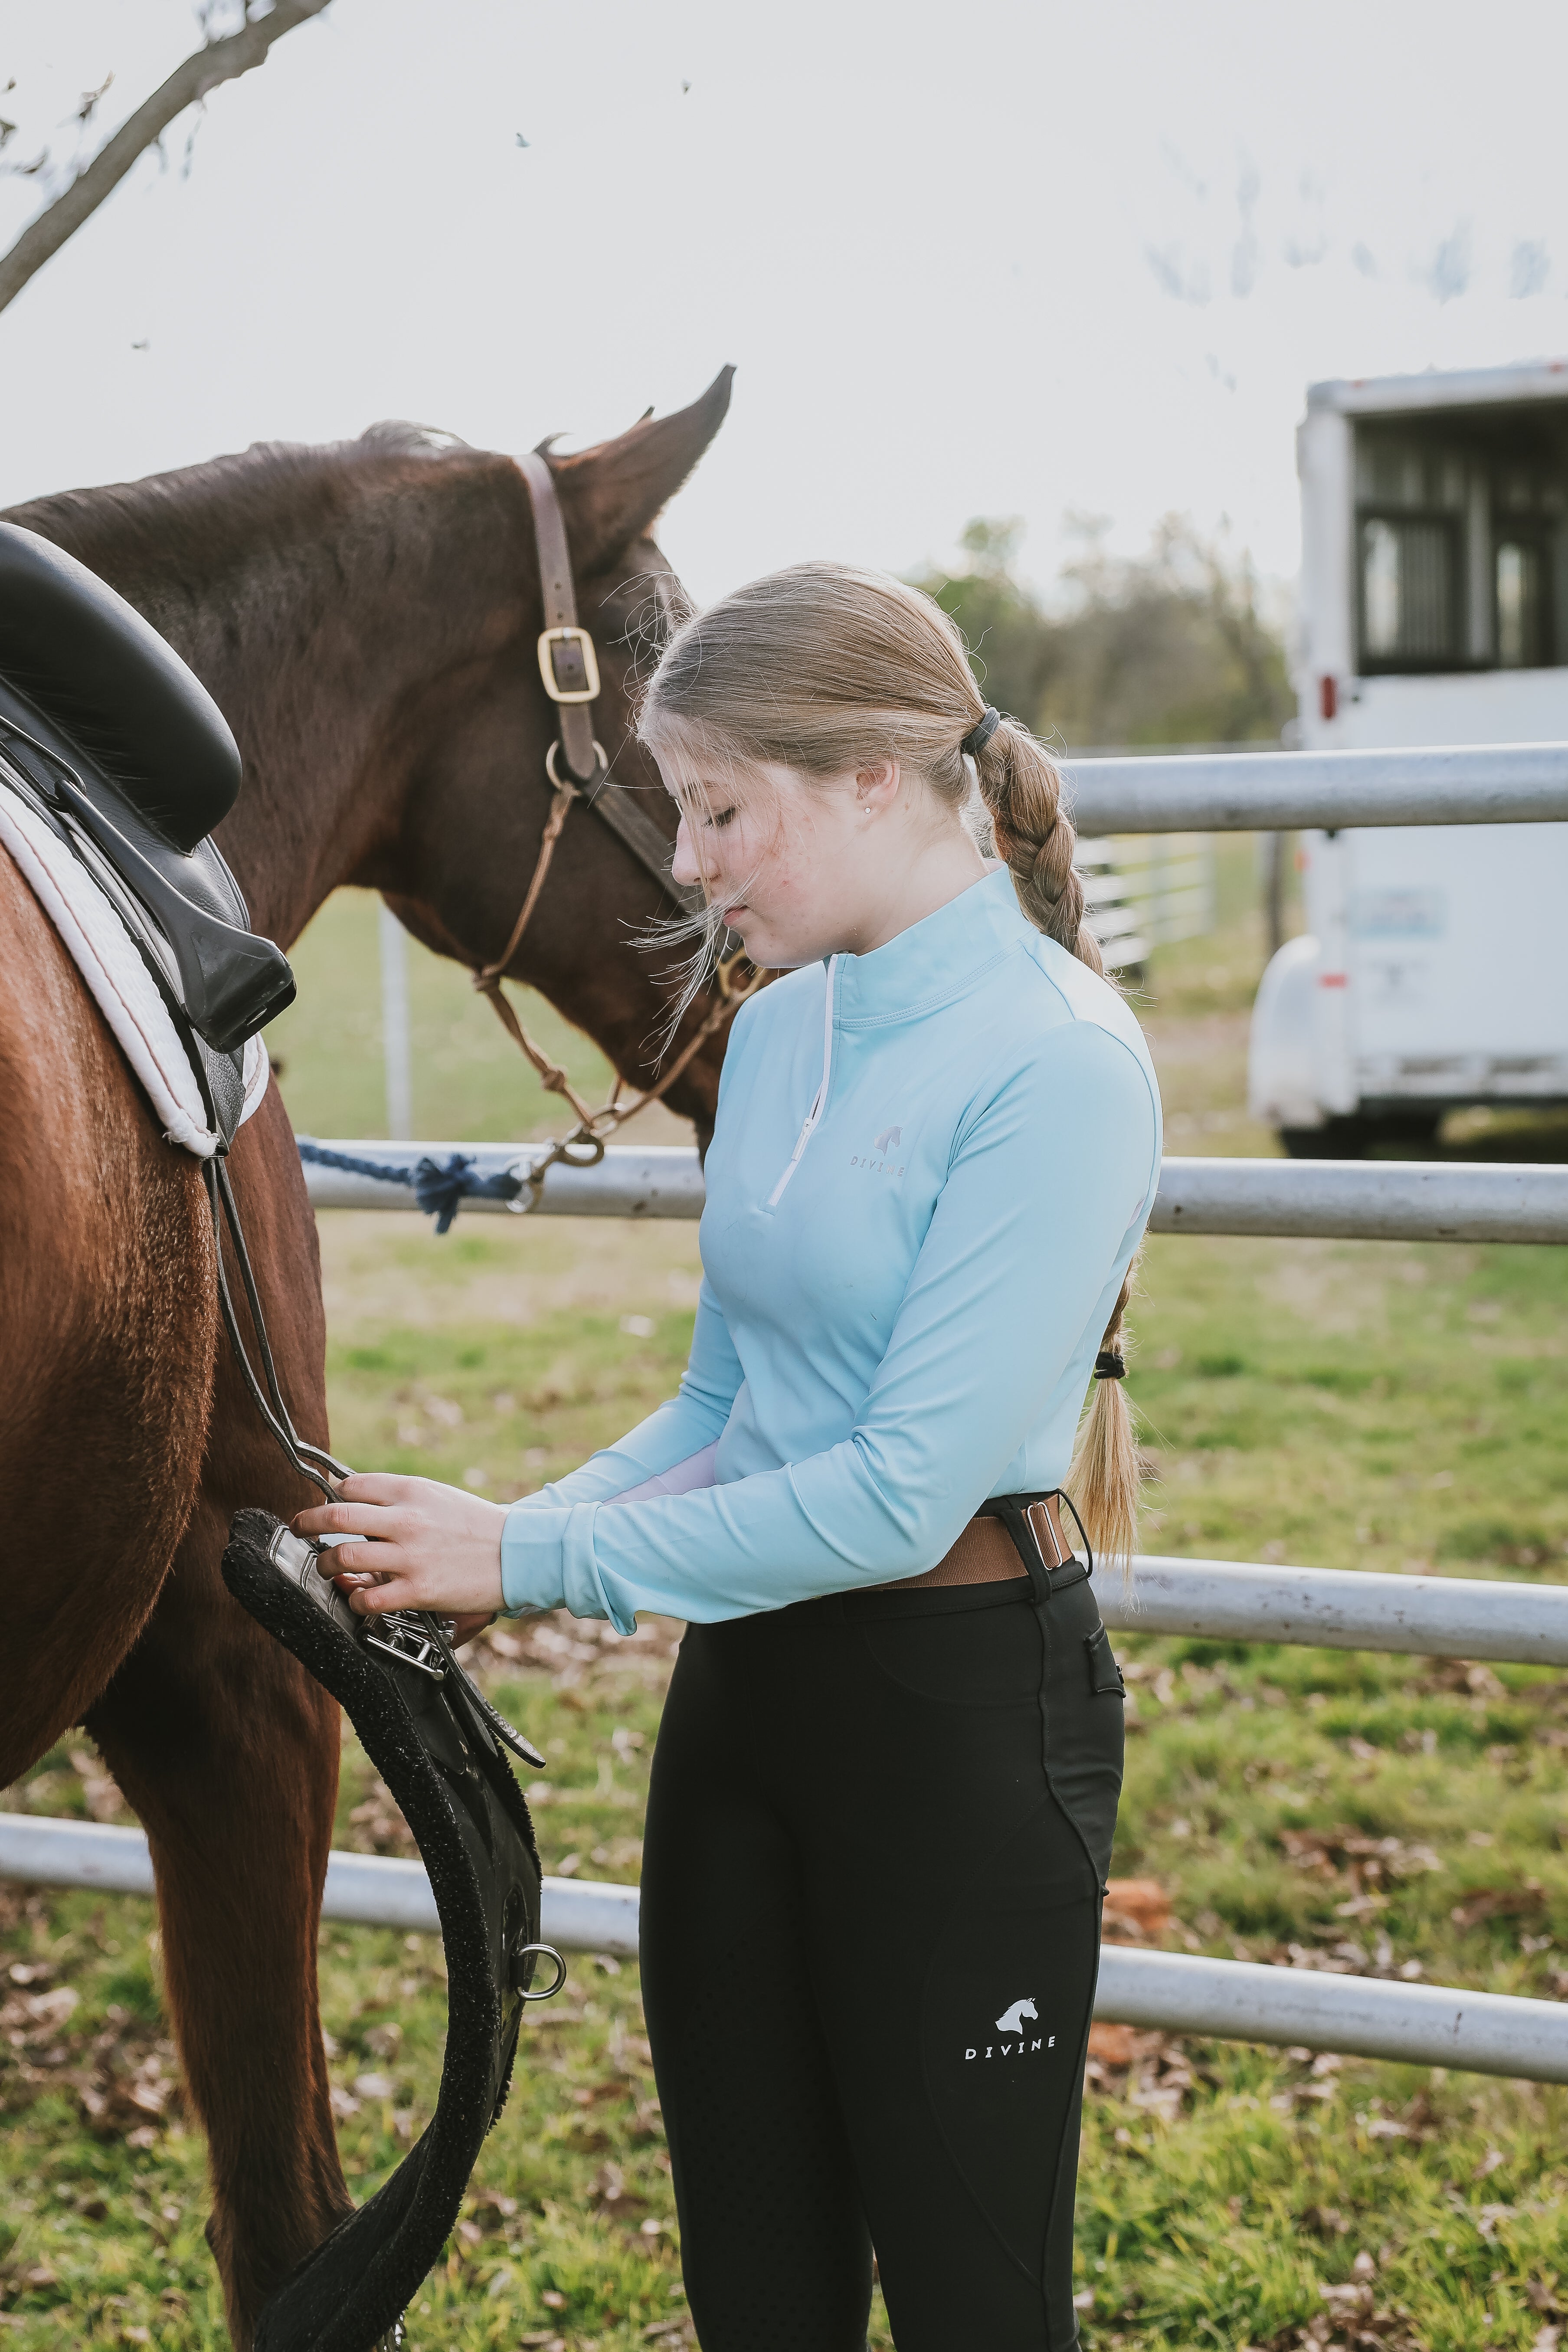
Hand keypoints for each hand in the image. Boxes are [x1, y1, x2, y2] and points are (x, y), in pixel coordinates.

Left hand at [292, 1474, 506, 1621]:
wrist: (519, 1553)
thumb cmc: (478, 1525)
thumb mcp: (438, 1496)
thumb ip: (401, 1498)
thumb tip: (359, 1501)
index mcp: (412, 1491)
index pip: (352, 1486)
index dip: (331, 1495)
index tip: (325, 1504)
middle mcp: (406, 1520)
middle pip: (336, 1516)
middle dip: (308, 1522)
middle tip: (300, 1528)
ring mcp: (410, 1556)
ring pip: (345, 1557)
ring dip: (327, 1565)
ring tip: (328, 1568)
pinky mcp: (418, 1590)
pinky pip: (369, 1598)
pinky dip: (356, 1599)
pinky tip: (360, 1598)